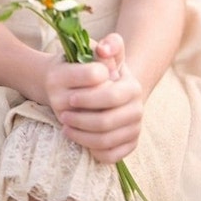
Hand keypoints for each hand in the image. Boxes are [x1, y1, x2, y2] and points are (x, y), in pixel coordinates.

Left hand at [45, 34, 142, 162]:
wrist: (111, 89)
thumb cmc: (101, 70)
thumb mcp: (103, 53)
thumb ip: (108, 45)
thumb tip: (102, 49)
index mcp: (133, 87)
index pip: (111, 96)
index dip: (88, 99)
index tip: (70, 98)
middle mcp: (138, 110)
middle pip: (107, 122)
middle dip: (81, 120)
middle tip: (63, 115)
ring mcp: (134, 129)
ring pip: (106, 141)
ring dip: (82, 136)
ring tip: (65, 127)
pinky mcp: (129, 145)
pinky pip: (110, 156)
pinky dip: (92, 150)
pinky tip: (78, 139)